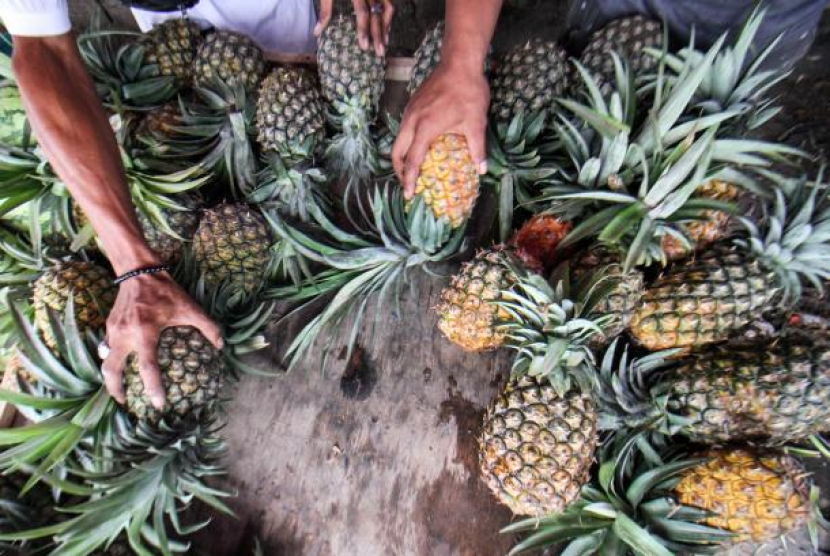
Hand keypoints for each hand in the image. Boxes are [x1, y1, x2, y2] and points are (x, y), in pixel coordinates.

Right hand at [101, 272, 222, 408]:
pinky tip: (121, 365)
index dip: (153, 387)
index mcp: (145, 332)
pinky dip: (112, 360)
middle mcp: (125, 334)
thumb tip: (221, 345)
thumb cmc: (166, 291)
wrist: (139, 271)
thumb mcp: (190, 307)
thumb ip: (208, 326)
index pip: (147, 367)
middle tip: (125, 402)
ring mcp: (113, 330)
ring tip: (120, 388)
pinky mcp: (109, 326)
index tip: (158, 404)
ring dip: (111, 376)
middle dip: (116, 390)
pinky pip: (107, 348)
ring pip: (106, 360)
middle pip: (112, 370)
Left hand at [315, 0, 393, 55]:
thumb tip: (317, 33)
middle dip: (379, 34)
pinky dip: (387, 15)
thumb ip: (324, 10)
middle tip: (380, 53)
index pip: (363, 12)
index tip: (365, 47)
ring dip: (386, 26)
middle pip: (377, 13)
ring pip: (387, 7)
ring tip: (385, 42)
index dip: (364, 30)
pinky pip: (388, 1)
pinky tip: (386, 26)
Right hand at [392, 61, 488, 197]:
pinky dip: (405, 142)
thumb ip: (477, 149)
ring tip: (410, 168)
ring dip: (400, 156)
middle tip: (407, 184)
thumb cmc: (468, 92)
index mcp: (425, 128)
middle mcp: (412, 121)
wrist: (460, 62)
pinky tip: (417, 145)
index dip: (409, 180)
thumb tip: (482, 170)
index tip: (409, 194)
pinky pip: (403, 128)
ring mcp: (410, 111)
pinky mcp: (412, 104)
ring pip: (398, 139)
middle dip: (399, 170)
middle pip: (396, 152)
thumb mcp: (476, 123)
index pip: (412, 161)